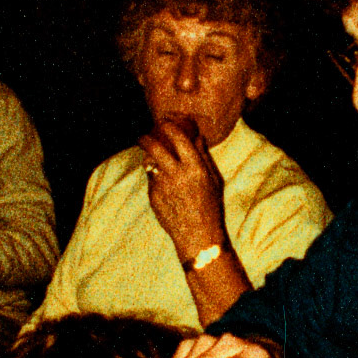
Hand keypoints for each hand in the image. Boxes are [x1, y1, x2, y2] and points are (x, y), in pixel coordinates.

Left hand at [138, 123, 226, 260]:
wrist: (198, 235)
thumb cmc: (210, 207)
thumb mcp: (214, 180)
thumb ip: (204, 157)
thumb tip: (197, 137)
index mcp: (195, 168)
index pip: (179, 138)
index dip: (169, 127)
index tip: (164, 123)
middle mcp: (177, 174)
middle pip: (155, 147)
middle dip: (146, 138)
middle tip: (143, 136)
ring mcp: (163, 185)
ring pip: (149, 163)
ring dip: (149, 158)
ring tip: (150, 157)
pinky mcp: (154, 196)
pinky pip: (151, 180)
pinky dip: (154, 178)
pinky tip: (162, 185)